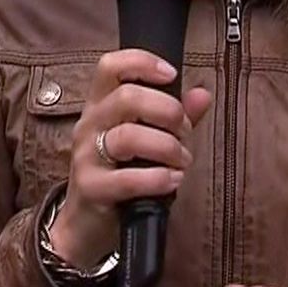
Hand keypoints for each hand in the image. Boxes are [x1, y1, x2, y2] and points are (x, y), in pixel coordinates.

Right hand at [48, 49, 213, 266]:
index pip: (110, 67)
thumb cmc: (119, 174)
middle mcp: (89, 125)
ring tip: (182, 161)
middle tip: (184, 131)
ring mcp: (86, 157)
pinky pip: (127, 179)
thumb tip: (203, 94)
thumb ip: (173, 117)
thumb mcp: (144, 141)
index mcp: (100, 106)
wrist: (84, 224)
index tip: (171, 74)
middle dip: (167, 111)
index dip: (142, 62)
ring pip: (128, 137)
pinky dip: (158, 179)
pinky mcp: (90, 188)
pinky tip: (172, 181)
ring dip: (167, 147)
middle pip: (126, 97)